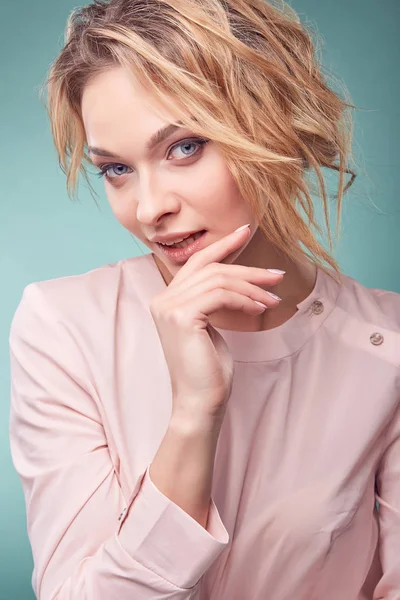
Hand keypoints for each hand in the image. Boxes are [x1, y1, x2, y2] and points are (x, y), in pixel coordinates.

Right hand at [149, 225, 284, 422]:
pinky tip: (261, 308)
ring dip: (252, 287)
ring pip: (219, 280)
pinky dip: (245, 299)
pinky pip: (221, 295)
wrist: (200, 402)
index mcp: (167, 299)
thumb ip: (212, 300)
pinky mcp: (181, 316)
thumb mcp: (211, 326)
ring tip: (274, 298)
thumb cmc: (209, 369)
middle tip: (277, 275)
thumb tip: (237, 280)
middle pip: (211, 269)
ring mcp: (168, 306)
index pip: (197, 263)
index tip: (245, 231)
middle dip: (248, 269)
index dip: (222, 245)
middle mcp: (162, 299)